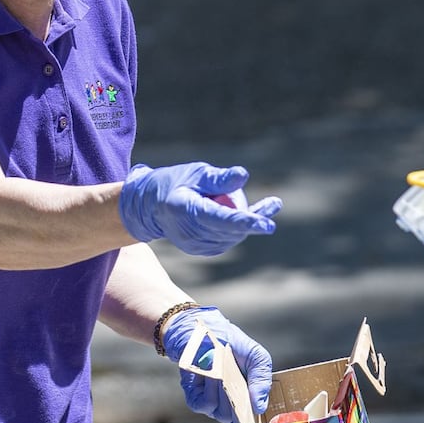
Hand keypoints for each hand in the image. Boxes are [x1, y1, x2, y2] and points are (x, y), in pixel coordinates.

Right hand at [118, 162, 282, 255]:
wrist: (150, 206)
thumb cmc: (175, 182)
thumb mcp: (196, 173)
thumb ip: (220, 178)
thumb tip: (244, 176)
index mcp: (186, 211)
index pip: (220, 219)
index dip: (245, 222)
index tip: (268, 225)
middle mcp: (190, 234)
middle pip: (230, 230)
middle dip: (252, 218)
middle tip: (273, 204)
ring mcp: (196, 245)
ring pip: (232, 236)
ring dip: (246, 220)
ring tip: (259, 204)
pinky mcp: (202, 249)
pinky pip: (228, 238)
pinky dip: (240, 226)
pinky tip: (256, 213)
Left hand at [161, 306, 272, 422]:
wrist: (205, 333)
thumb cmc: (232, 345)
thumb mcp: (256, 356)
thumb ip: (262, 379)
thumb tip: (260, 406)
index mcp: (248, 397)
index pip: (253, 419)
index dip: (256, 419)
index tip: (258, 410)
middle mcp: (230, 404)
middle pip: (238, 420)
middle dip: (240, 404)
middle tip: (240, 384)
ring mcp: (213, 402)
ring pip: (222, 414)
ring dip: (224, 394)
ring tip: (223, 373)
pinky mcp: (196, 398)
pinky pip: (205, 405)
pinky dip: (210, 391)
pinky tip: (211, 376)